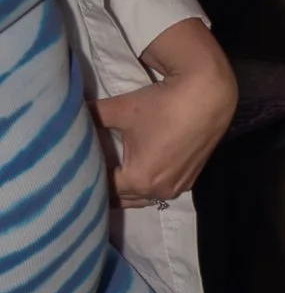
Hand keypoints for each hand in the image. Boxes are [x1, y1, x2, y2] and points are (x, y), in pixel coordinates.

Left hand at [94, 26, 234, 203]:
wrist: (208, 95)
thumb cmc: (162, 104)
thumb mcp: (121, 110)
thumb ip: (91, 116)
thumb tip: (67, 113)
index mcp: (139, 180)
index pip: (104, 187)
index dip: (89, 177)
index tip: (79, 168)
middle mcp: (158, 190)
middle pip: (123, 197)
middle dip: (108, 186)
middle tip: (93, 172)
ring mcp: (178, 187)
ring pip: (143, 196)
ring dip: (129, 188)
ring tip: (114, 172)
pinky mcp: (191, 179)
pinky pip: (161, 189)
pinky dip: (148, 183)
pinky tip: (141, 168)